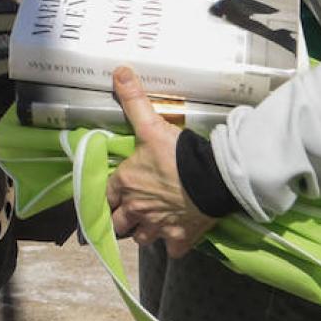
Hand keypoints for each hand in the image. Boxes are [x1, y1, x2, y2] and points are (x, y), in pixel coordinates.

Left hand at [105, 67, 217, 256]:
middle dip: (122, 219)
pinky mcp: (181, 239)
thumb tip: (118, 71)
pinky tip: (178, 236)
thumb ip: (134, 100)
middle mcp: (137, 209)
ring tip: (152, 224)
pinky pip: (172, 250)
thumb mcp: (151, 125)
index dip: (110, 195)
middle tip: (130, 213)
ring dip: (144, 232)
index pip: (106, 196)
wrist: (214, 178)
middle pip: (119, 223)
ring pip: (141, 238)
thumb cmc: (179, 154)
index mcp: (125, 184)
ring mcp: (158, 227)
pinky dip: (174, 245)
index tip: (115, 195)